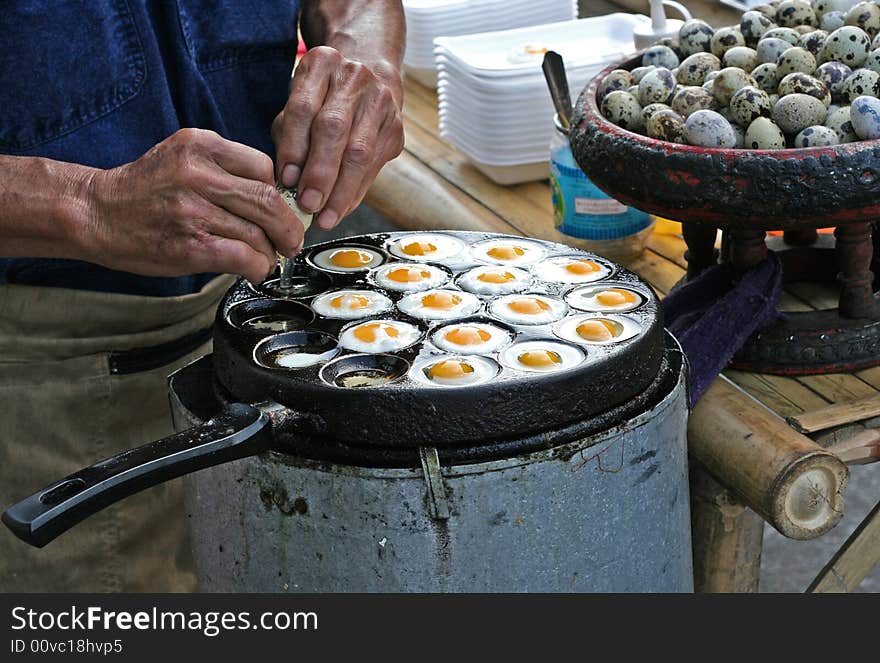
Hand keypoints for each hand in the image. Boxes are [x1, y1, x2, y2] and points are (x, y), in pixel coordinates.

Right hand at [85, 129, 303, 282]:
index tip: (283, 210)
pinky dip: (258, 267)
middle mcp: (197, 173)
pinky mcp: (190, 245)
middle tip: (291, 240)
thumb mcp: (184, 158)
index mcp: (201, 145)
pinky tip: (253, 268)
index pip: (264, 166)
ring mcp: (193, 210)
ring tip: (266, 256)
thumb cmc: (145, 190)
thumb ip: (225, 169)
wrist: (96, 213)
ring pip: (258, 233)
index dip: (281, 194)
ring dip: (270, 251)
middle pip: (268, 200)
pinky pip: (243, 257)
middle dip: (288, 226)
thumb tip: (276, 197)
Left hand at [272, 46, 403, 229]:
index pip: (303, 108)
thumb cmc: (322, 97)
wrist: (370, 74)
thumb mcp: (298, 103)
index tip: (286, 181)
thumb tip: (288, 183)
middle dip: (320, 173)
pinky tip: (341, 208)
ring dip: (341, 191)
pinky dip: (355, 191)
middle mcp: (354, 78)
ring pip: (360, 152)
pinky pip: (374, 166)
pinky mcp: (396, 128)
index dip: (294, 148)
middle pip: (334, 129)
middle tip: (307, 205)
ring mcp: (381, 102)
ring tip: (325, 217)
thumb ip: (289, 137)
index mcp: (322, 64)